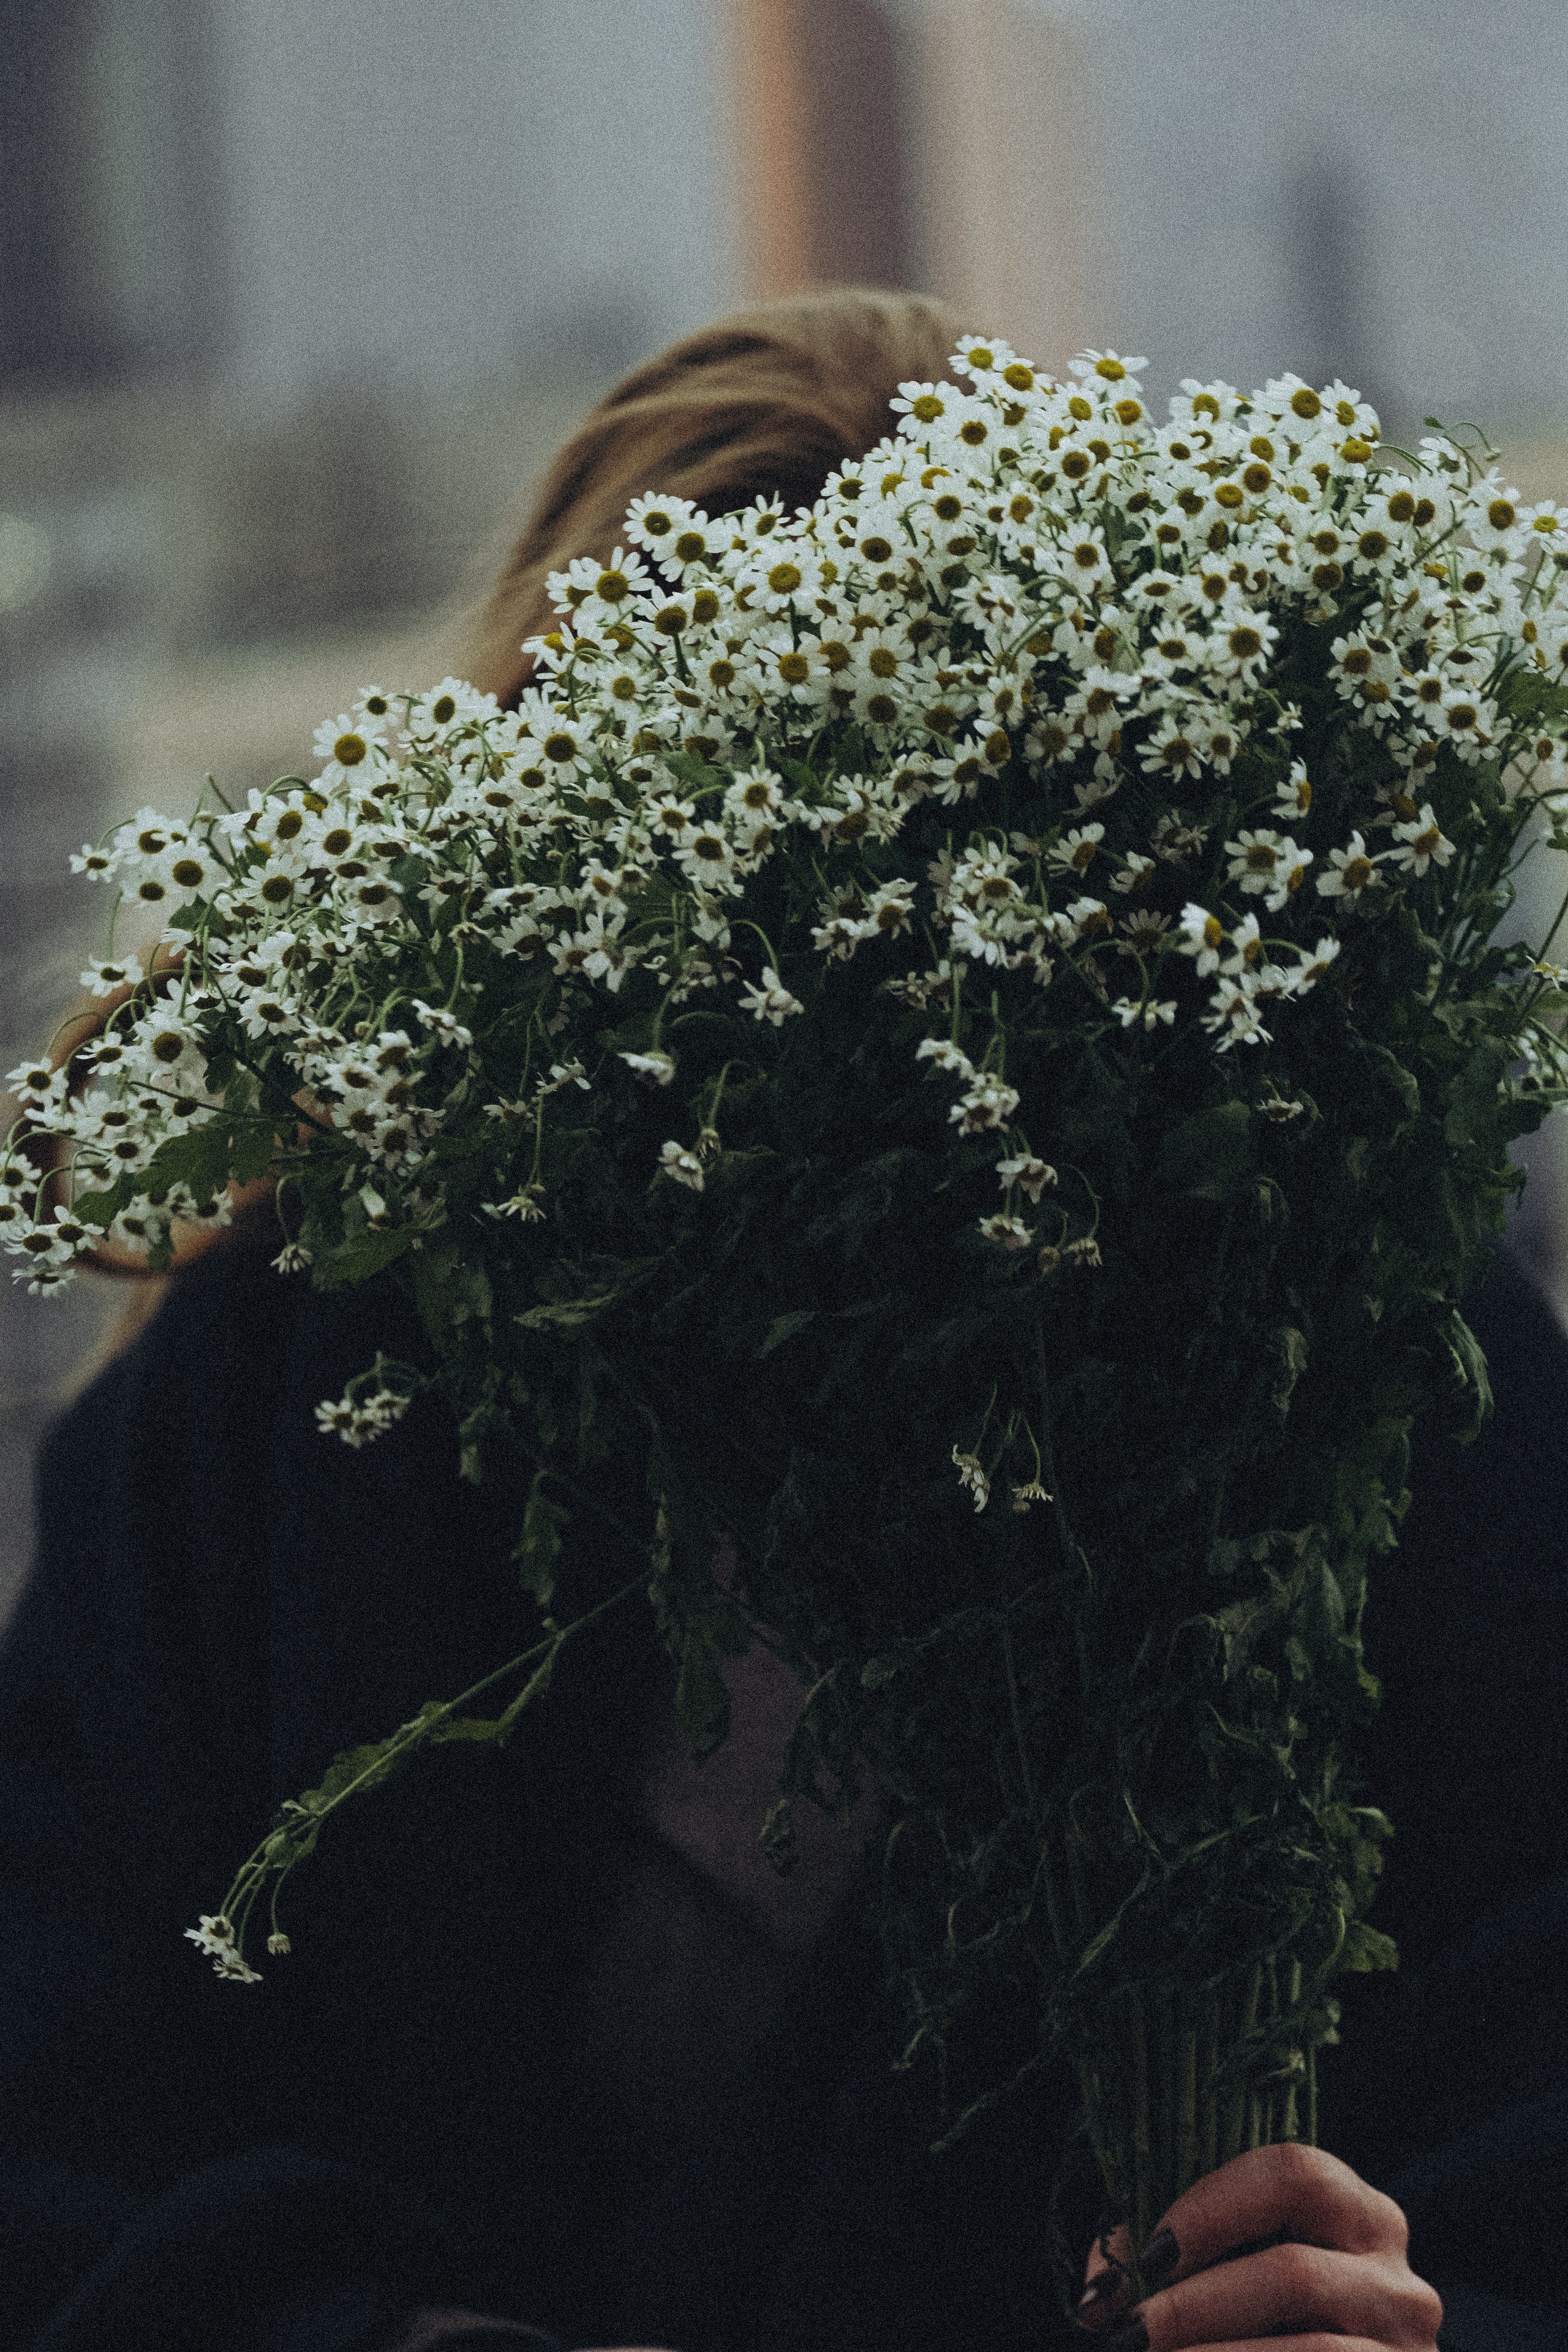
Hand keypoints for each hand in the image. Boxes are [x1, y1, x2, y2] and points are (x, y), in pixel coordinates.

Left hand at [1077, 2142, 1442, 2348]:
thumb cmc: (1264, 2327)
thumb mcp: (1228, 2275)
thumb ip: (1173, 2261)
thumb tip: (1098, 2299)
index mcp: (1358, 2214)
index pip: (1292, 2172)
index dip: (1210, 2208)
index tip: (1147, 2254)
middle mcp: (1398, 2279)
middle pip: (1294, 2272)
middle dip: (1195, 2305)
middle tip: (1129, 2332)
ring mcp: (1407, 2351)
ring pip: (1313, 2350)